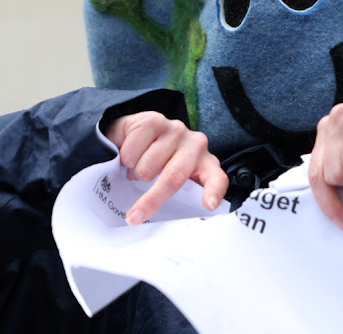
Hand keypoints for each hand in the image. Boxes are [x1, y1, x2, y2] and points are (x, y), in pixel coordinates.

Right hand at [106, 111, 228, 225]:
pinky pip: (133, 151)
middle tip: (134, 216)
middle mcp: (195, 145)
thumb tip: (161, 221)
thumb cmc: (154, 164)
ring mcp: (176, 130)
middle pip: (173, 177)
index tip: (208, 205)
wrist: (129, 137)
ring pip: (148, 167)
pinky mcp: (154, 120)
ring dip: (134, 173)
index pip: (217, 178)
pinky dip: (125, 159)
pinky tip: (130, 155)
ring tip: (135, 170)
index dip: (213, 192)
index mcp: (205, 164)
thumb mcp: (168, 182)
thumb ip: (175, 195)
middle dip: (151, 200)